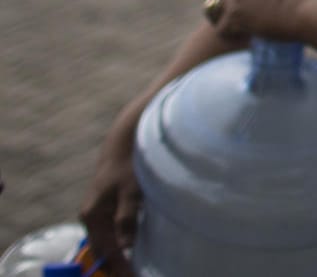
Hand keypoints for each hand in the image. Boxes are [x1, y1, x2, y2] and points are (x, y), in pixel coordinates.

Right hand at [79, 127, 141, 276]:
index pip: (105, 250)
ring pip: (109, 241)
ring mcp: (101, 212)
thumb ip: (126, 218)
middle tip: (133, 276)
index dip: (118, 267)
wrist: (126, 140)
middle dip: (116, 265)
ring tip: (135, 267)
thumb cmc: (129, 164)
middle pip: (104, 249)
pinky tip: (136, 248)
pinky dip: (123, 242)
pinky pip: (114, 231)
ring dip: (120, 255)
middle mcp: (93, 217)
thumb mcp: (130, 191)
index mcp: (93, 216)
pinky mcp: (111, 207)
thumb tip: (125, 246)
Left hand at [203, 0, 316, 42]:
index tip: (247, 15)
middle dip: (220, 11)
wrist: (308, 14)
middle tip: (233, 25)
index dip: (235, 3)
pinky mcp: (235, 16)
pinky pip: (221, 30)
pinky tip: (246, 40)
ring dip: (221, 24)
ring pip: (212, 12)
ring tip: (236, 34)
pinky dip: (231, 38)